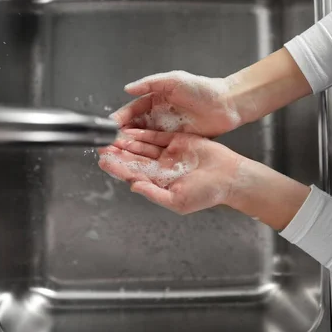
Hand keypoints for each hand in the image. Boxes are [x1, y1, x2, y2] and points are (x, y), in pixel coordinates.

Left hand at [98, 129, 309, 228]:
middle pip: (134, 159)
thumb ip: (154, 193)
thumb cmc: (207, 193)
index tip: (104, 162)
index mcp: (159, 184)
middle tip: (101, 146)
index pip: (133, 174)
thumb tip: (133, 187)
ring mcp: (168, 154)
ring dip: (127, 142)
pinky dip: (143, 133)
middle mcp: (161, 169)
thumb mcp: (178, 200)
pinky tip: (130, 131)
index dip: (118, 168)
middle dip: (118, 153)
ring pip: (142, 146)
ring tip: (111, 137)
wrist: (230, 176)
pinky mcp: (177, 141)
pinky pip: (156, 136)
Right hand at [110, 49, 311, 137]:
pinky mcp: (177, 142)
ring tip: (119, 156)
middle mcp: (158, 116)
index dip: (120, 119)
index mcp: (155, 100)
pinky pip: (160, 149)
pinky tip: (139, 162)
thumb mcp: (174, 80)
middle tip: (109, 146)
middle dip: (121, 137)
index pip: (132, 111)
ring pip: (144, 141)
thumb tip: (127, 89)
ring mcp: (167, 130)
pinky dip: (149, 155)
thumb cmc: (202, 89)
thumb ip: (150, 83)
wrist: (228, 104)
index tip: (109, 128)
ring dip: (132, 148)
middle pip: (135, 128)